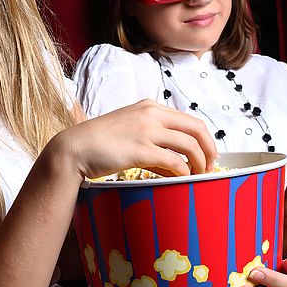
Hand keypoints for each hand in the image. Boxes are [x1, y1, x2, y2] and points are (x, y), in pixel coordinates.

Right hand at [47, 99, 217, 179]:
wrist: (75, 148)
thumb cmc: (100, 142)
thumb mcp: (130, 130)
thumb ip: (153, 140)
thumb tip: (177, 163)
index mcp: (149, 106)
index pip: (189, 119)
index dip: (204, 138)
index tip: (207, 155)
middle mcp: (151, 114)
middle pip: (196, 128)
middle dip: (209, 149)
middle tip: (211, 167)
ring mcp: (146, 130)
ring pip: (189, 144)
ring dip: (200, 163)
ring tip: (199, 176)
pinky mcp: (140, 149)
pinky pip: (174, 161)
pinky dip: (183, 172)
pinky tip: (182, 179)